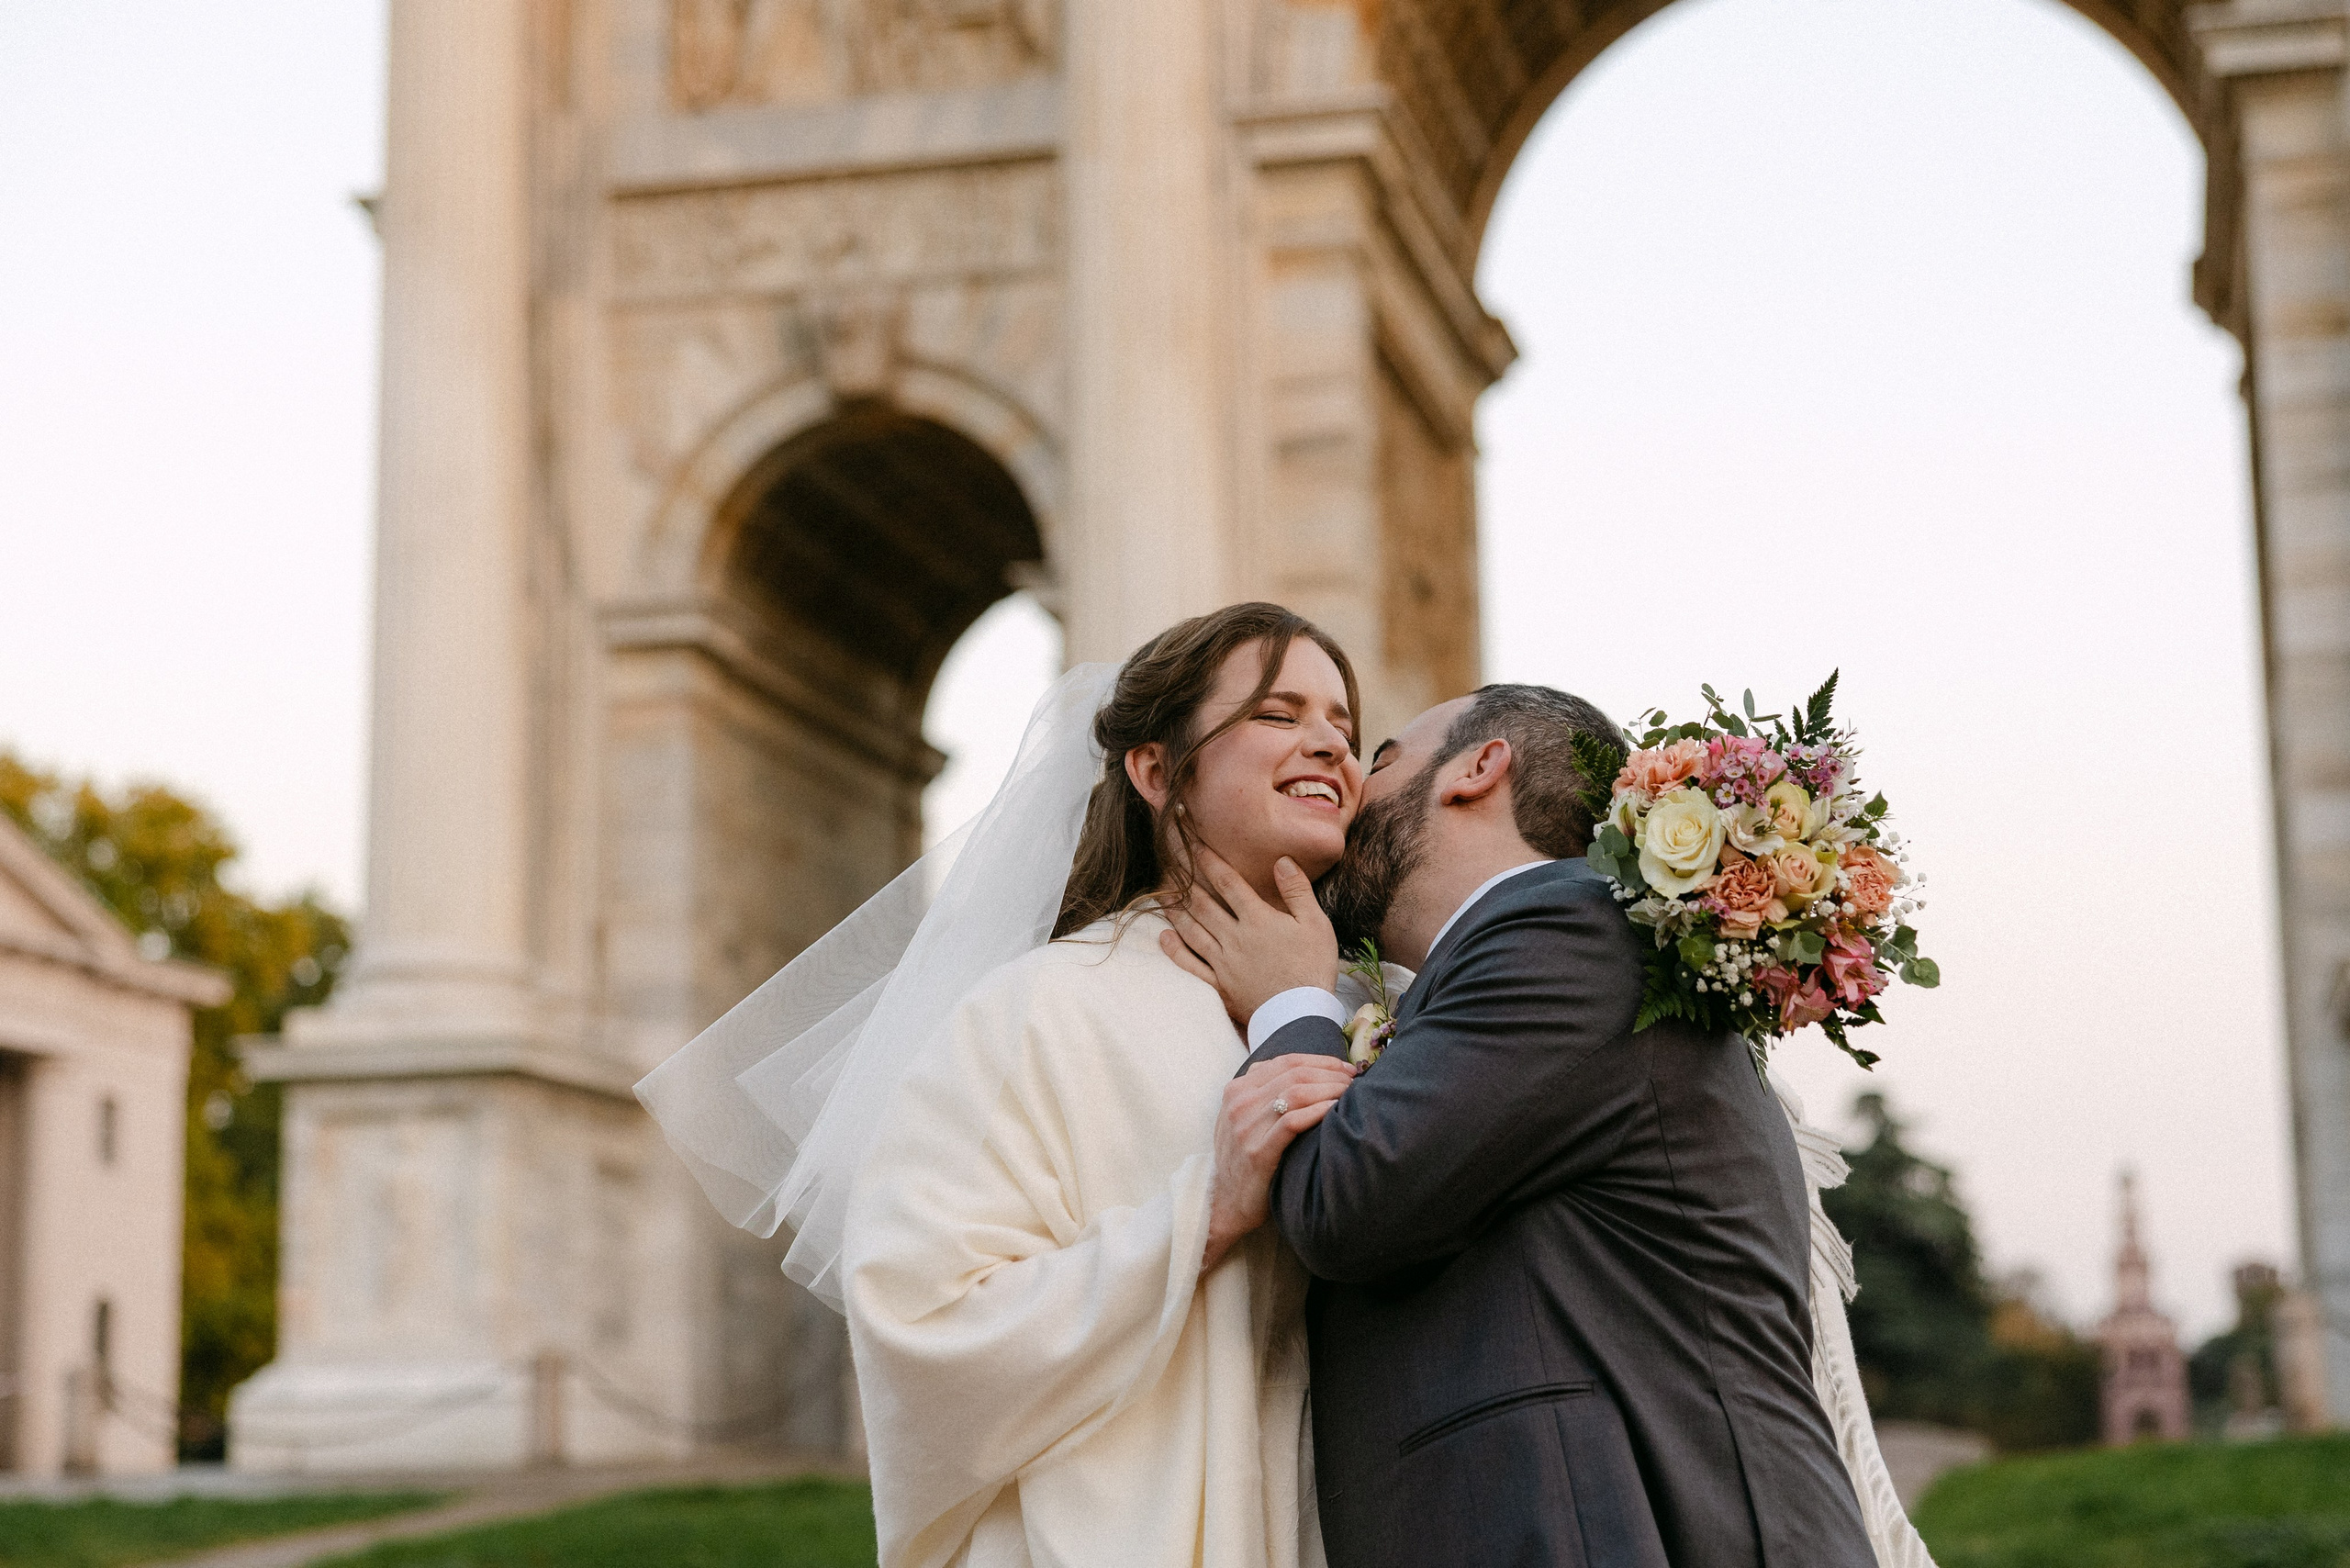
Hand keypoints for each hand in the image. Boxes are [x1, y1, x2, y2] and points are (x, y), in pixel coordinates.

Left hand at [1158, 847, 1341, 1024]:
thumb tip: (1281, 860)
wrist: (1301, 1016)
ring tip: (1162, 893)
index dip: (1209, 860)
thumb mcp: (1316, 924)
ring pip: (1192, 930)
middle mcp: (1235, 937)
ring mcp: (1223, 962)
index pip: (1227, 882)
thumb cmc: (1313, 967)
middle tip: (1169, 861)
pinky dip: (1175, 950)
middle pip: (1203, 902)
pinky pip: (1191, 965)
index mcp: (1258, 919)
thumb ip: (1297, 891)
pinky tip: (1164, 937)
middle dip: (1184, 879)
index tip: (1193, 844)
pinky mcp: (1219, 985)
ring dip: (1175, 909)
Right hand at [1200, 1054, 1359, 1272]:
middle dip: (1331, 1074)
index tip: (1346, 1068)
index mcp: (1237, 1088)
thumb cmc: (1244, 1157)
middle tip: (1355, 1081)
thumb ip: (1265, 1092)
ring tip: (1350, 1095)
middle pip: (1295, 1074)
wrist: (1225, 1202)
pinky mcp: (1257, 1151)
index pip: (1287, 1061)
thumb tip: (1310, 1072)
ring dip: (1330, 1089)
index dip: (1322, 1061)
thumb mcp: (1245, 1117)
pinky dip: (1318, 1111)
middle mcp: (1239, 1102)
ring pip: (1296, 1092)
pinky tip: (1335, 1110)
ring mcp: (1246, 1126)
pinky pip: (1292, 1122)